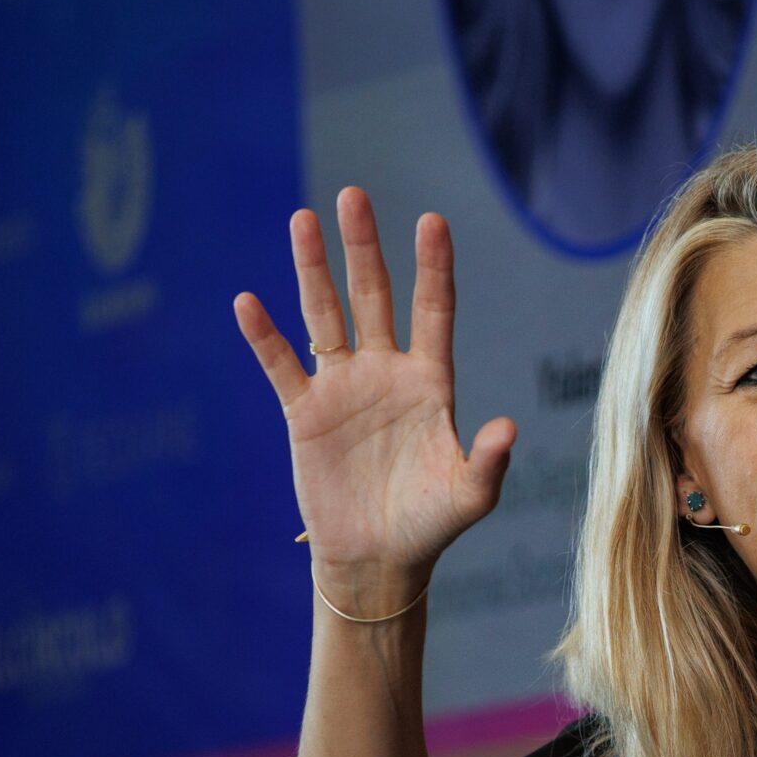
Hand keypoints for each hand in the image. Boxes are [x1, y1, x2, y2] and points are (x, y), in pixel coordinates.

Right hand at [234, 188, 516, 610]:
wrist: (380, 561)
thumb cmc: (433, 525)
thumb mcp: (471, 495)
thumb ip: (489, 460)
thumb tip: (507, 427)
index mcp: (431, 383)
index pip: (434, 311)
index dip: (433, 268)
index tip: (432, 220)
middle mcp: (386, 374)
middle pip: (374, 297)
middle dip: (363, 248)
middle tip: (353, 195)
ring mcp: (343, 390)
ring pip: (325, 316)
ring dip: (314, 270)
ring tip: (302, 218)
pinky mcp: (306, 414)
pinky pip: (282, 366)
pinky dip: (264, 337)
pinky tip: (248, 302)